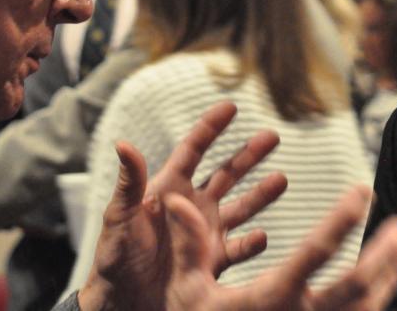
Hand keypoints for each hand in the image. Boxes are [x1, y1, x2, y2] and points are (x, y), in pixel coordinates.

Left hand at [78, 101, 286, 310]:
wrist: (122, 302)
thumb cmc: (114, 257)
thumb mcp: (119, 217)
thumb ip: (129, 182)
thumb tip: (123, 144)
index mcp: (170, 188)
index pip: (194, 151)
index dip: (211, 128)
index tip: (231, 106)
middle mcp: (192, 206)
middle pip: (227, 173)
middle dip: (249, 155)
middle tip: (272, 136)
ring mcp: (205, 233)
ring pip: (241, 207)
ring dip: (261, 194)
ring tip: (282, 180)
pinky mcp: (212, 260)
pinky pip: (238, 248)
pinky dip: (252, 244)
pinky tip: (263, 238)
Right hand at [163, 185, 396, 309]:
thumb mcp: (186, 292)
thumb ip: (188, 246)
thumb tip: (174, 199)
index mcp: (268, 300)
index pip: (315, 253)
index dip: (342, 220)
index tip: (362, 191)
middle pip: (357, 285)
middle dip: (384, 252)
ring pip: (368, 306)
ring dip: (389, 274)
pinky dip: (380, 296)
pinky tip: (387, 277)